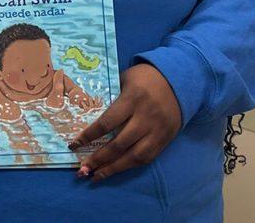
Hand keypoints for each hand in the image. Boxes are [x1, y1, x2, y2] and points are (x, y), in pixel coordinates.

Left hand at [68, 63, 180, 181]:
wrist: (179, 80)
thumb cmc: (146, 77)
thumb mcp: (126, 78)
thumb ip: (111, 95)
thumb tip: (90, 111)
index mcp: (132, 99)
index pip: (107, 122)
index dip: (89, 135)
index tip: (74, 144)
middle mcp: (145, 117)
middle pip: (119, 144)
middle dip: (99, 159)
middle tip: (82, 169)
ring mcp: (156, 130)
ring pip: (134, 156)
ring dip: (113, 169)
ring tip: (95, 176)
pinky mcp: (165, 139)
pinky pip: (147, 158)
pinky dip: (129, 166)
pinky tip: (115, 170)